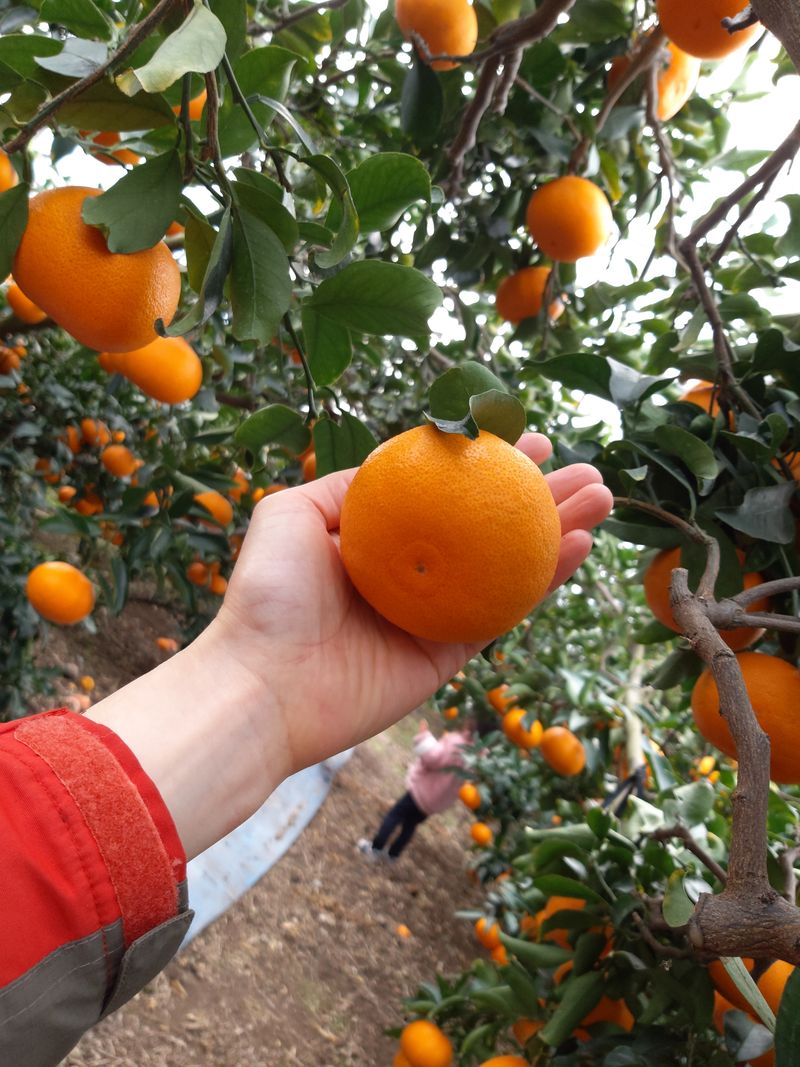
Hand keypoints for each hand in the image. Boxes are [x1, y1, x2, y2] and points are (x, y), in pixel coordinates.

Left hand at [88, 433, 610, 858]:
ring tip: (601, 497)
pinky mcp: (448, 655)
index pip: (445, 494)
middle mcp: (413, 573)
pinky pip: (505, 612)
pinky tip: (579, 547)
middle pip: (488, 527)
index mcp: (378, 539)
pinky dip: (546, 580)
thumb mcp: (293, 511)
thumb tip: (398, 461)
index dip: (487, 465)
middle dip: (540, 497)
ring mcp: (434, 614)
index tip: (526, 439)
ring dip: (559, 531)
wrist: (265, 685)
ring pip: (509, 566)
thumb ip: (348, 485)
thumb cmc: (271, 594)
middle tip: (584, 471)